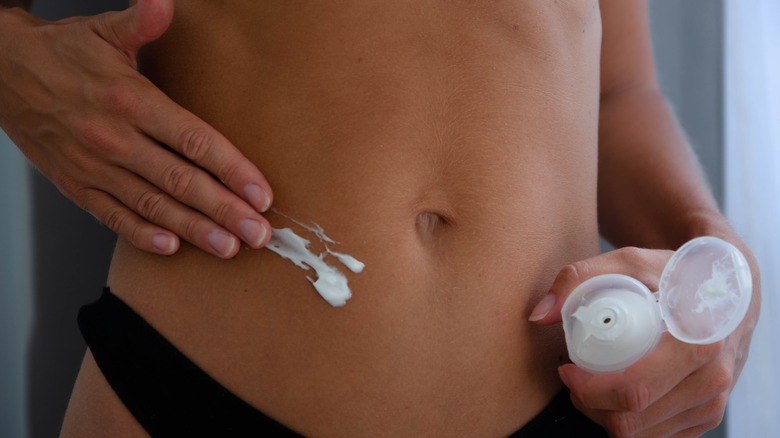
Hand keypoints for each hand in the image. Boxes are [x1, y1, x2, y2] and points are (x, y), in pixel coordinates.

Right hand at [0, 0, 272, 257]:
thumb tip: (165, 4)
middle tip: (258, 234)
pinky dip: (142, 235)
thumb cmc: (64, 54)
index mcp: (131, 101)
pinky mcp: (76, 185)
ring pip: (152, 205)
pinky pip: (112, 216)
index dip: (232, 170)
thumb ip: (141, 23)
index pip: (194, 141)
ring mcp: (94, 167)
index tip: (261, 194)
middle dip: (225, 211)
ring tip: (228, 248)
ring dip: (194, 230)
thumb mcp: (104, 31)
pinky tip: (171, 247)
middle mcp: (115, 138)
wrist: (2, 74)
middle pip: (181, 181)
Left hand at [529, 246, 758, 436]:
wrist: (728, 287)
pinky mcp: (708, 417)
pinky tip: (620, 395)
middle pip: (632, 420)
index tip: (567, 370)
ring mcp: (713, 403)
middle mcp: (712, 378)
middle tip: (575, 379)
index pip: (632, 388)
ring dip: (607, 416)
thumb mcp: (628, 262)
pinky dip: (631, 422)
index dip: (588, 389)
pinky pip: (658, 437)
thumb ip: (577, 279)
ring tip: (595, 384)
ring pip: (642, 435)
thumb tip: (539, 316)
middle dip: (590, 405)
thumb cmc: (675, 274)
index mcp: (697, 341)